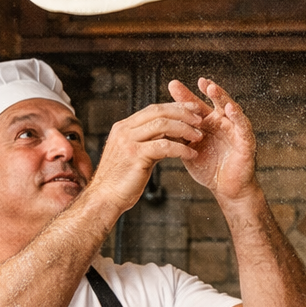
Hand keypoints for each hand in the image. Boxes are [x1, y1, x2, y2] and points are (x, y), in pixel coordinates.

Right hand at [87, 100, 203, 210]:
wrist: (105, 198)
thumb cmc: (122, 180)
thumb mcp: (135, 154)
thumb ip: (149, 142)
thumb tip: (172, 136)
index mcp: (124, 127)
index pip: (153, 109)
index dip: (175, 108)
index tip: (193, 110)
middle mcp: (124, 130)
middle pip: (158, 112)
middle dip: (183, 114)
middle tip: (200, 121)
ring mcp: (128, 142)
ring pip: (162, 125)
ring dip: (185, 129)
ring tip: (199, 137)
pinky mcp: (135, 156)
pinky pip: (164, 147)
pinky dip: (182, 149)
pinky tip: (192, 154)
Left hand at [168, 78, 257, 202]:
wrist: (226, 188)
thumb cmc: (209, 169)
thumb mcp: (188, 149)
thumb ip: (177, 135)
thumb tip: (158, 122)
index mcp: (208, 124)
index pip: (196, 106)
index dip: (186, 96)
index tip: (173, 84)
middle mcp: (223, 123)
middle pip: (215, 102)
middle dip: (208, 90)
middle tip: (198, 81)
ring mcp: (235, 131)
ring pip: (231, 109)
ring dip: (222, 98)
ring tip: (211, 88)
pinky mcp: (246, 142)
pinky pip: (243, 127)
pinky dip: (237, 117)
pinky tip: (230, 109)